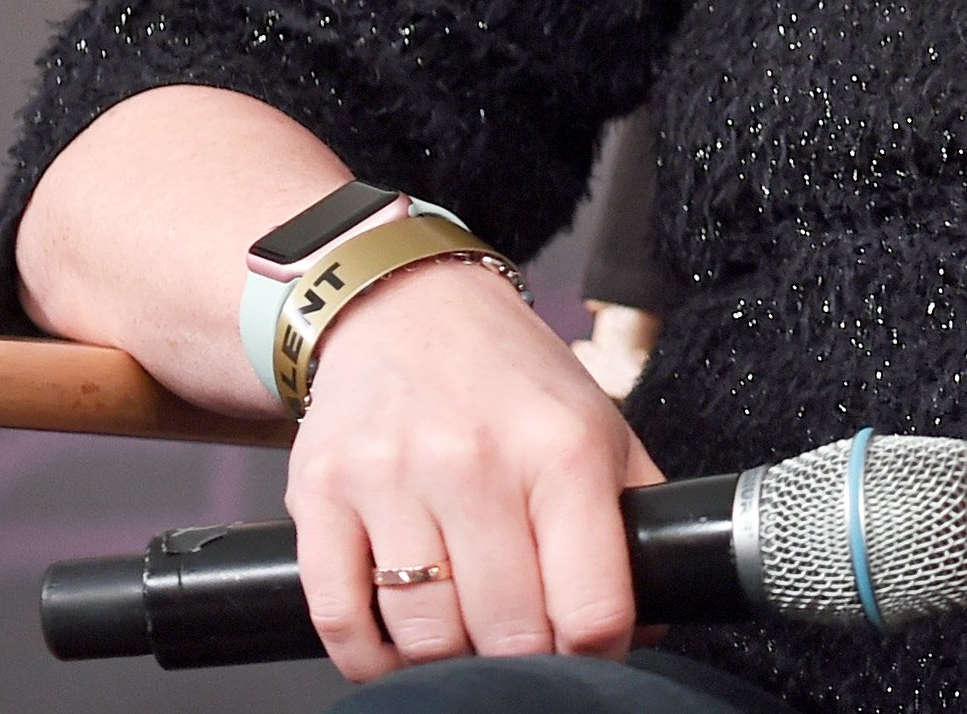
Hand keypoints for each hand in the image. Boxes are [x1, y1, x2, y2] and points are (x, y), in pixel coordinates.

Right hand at [285, 256, 664, 675]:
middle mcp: (473, 461)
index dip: (596, 653)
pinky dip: (368, 657)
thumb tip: (647, 622)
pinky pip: (340, 619)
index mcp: (562, 450)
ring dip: (448, 660)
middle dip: (522, 659)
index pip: (592, 608)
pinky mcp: (319, 493)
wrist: (404, 306)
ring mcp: (388, 478)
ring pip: (425, 637)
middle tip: (523, 643)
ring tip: (465, 637)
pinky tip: (396, 647)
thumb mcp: (599, 426)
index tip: (585, 648)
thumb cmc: (511, 379)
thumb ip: (631, 520)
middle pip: (507, 634)